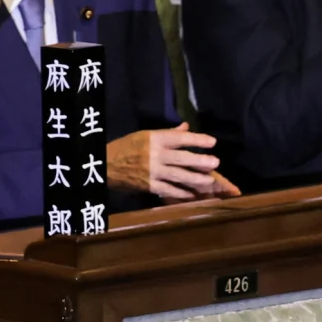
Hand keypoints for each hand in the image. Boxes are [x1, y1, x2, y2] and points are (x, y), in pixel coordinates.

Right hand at [106, 123, 238, 200]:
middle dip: (200, 161)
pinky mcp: (149, 185)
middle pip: (182, 158)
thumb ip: (168, 133)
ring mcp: (152, 172)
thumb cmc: (127, 147)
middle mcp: (155, 155)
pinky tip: (193, 194)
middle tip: (216, 163)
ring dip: (196, 178)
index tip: (212, 142)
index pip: (180, 138)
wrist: (105, 164)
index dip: (197, 139)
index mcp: (155, 139)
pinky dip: (181, 193)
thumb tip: (186, 127)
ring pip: (178, 175)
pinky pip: (168, 190)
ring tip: (209, 180)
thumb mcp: (145, 135)